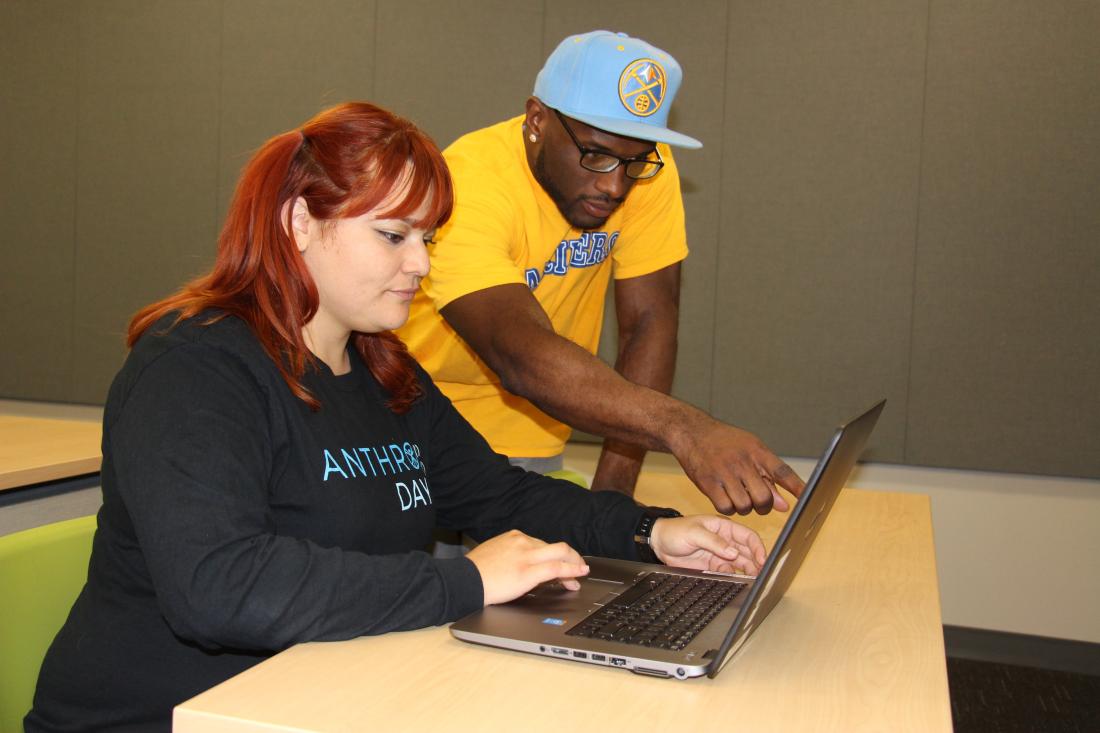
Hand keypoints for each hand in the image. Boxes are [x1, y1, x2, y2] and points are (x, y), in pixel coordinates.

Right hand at [466, 530, 589, 605]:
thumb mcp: (494, 554)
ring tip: (580, 574)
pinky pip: (557, 568)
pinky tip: (580, 574)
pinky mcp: (528, 571)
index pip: (543, 543)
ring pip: (560, 554)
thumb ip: (511, 554)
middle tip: (578, 567)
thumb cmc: (474, 572)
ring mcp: (526, 555)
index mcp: (514, 537)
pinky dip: (572, 570)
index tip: (561, 562)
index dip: (556, 555)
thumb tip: (522, 564)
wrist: (464, 581)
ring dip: (574, 565)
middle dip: (570, 557)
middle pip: (555, 547)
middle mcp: (523, 542)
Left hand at [649, 515, 766, 575]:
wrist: (658, 543)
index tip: (763, 560)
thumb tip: (733, 552)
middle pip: (747, 552)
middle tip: (762, 575)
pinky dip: (734, 577)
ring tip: (754, 581)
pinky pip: (727, 572)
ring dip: (747, 571)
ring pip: (739, 564)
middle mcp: (725, 541)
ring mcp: (719, 554)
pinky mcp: (712, 566)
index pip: (747, 536)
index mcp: (723, 527)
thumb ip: (714, 542)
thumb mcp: (694, 533)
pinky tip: (738, 582)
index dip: (757, 547)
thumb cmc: (675, 531)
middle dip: (756, 562)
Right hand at [670, 413, 804, 514]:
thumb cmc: (724, 442)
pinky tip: (725, 498)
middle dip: (763, 506)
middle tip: (758, 502)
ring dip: (744, 508)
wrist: (692, 432)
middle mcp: (742, 462)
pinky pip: (726, 508)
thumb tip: (784, 506)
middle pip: (764, 498)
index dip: (797, 488)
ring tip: (738, 496)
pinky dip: (728, 509)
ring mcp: (724, 472)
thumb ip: (768, 478)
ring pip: (745, 506)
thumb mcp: (750, 450)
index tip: (809, 499)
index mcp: (757, 452)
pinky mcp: (708, 482)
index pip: (782, 472)